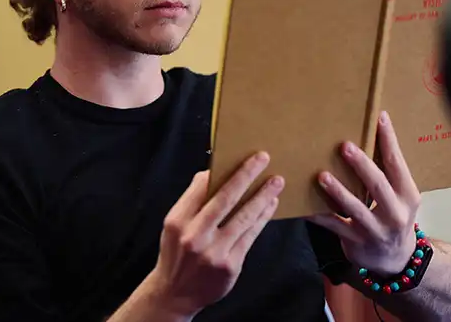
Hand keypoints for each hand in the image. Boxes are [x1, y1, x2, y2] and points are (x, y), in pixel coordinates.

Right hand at [145, 153, 283, 317]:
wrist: (175, 293)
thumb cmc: (177, 252)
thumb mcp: (174, 226)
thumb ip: (191, 202)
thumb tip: (211, 173)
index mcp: (178, 221)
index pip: (201, 189)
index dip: (222, 171)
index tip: (241, 157)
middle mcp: (195, 236)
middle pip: (225, 198)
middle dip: (246, 175)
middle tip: (263, 158)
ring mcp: (214, 252)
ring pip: (243, 217)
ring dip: (262, 196)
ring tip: (276, 182)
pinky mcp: (230, 265)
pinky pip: (250, 235)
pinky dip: (262, 218)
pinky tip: (270, 205)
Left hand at [308, 111, 419, 274]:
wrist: (395, 259)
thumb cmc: (393, 215)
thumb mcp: (400, 197)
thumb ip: (388, 173)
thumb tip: (370, 132)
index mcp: (407, 195)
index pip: (397, 164)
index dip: (389, 140)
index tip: (379, 117)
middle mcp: (394, 212)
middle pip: (378, 185)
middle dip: (361, 165)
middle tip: (344, 146)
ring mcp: (375, 229)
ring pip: (355, 208)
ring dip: (337, 191)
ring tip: (322, 175)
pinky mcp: (356, 242)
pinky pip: (334, 226)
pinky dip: (318, 215)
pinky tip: (304, 206)